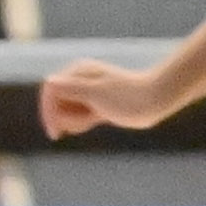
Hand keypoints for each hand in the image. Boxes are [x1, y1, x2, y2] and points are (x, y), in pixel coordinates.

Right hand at [39, 59, 171, 140]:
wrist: (157, 100)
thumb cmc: (129, 97)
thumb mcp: (97, 94)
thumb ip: (72, 88)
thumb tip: (49, 81)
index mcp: (77, 72)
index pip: (49, 91)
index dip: (48, 112)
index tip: (56, 133)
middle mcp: (79, 80)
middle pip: (57, 104)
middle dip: (68, 117)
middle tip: (93, 117)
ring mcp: (87, 93)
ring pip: (67, 112)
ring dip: (78, 120)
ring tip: (99, 116)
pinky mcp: (96, 105)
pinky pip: (79, 117)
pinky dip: (84, 122)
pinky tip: (99, 119)